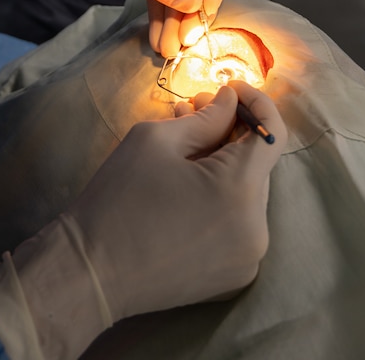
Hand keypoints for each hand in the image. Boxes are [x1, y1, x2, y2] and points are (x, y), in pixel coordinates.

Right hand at [0, 83, 284, 359]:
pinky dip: (222, 201)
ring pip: (248, 193)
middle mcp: (257, 227)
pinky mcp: (236, 276)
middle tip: (191, 113)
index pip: (272, 133)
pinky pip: (239, 224)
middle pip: (257, 164)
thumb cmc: (120, 198)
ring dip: (224, 167)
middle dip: (230, 133)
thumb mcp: (156, 140)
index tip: (229, 89)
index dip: (256, 102)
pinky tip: (186, 192)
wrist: (92, 271)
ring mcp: (249, 257)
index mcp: (239, 190)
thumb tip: (231, 103)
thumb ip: (206, 117)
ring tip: (182, 153)